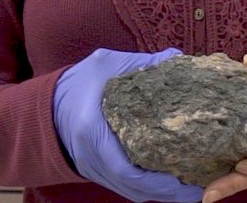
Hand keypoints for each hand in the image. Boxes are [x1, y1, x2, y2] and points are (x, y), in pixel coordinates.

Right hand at [53, 47, 203, 202]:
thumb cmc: (77, 82)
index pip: (124, 169)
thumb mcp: (104, 65)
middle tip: (199, 189)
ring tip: (193, 189)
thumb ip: (140, 63)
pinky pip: (125, 187)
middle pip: (132, 189)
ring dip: (161, 195)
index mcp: (91, 130)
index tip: (182, 181)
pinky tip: (171, 183)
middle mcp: (91, 158)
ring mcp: (93, 169)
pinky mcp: (97, 172)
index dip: (155, 182)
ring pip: (130, 192)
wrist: (47, 105)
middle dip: (167, 194)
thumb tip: (177, 58)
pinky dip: (148, 189)